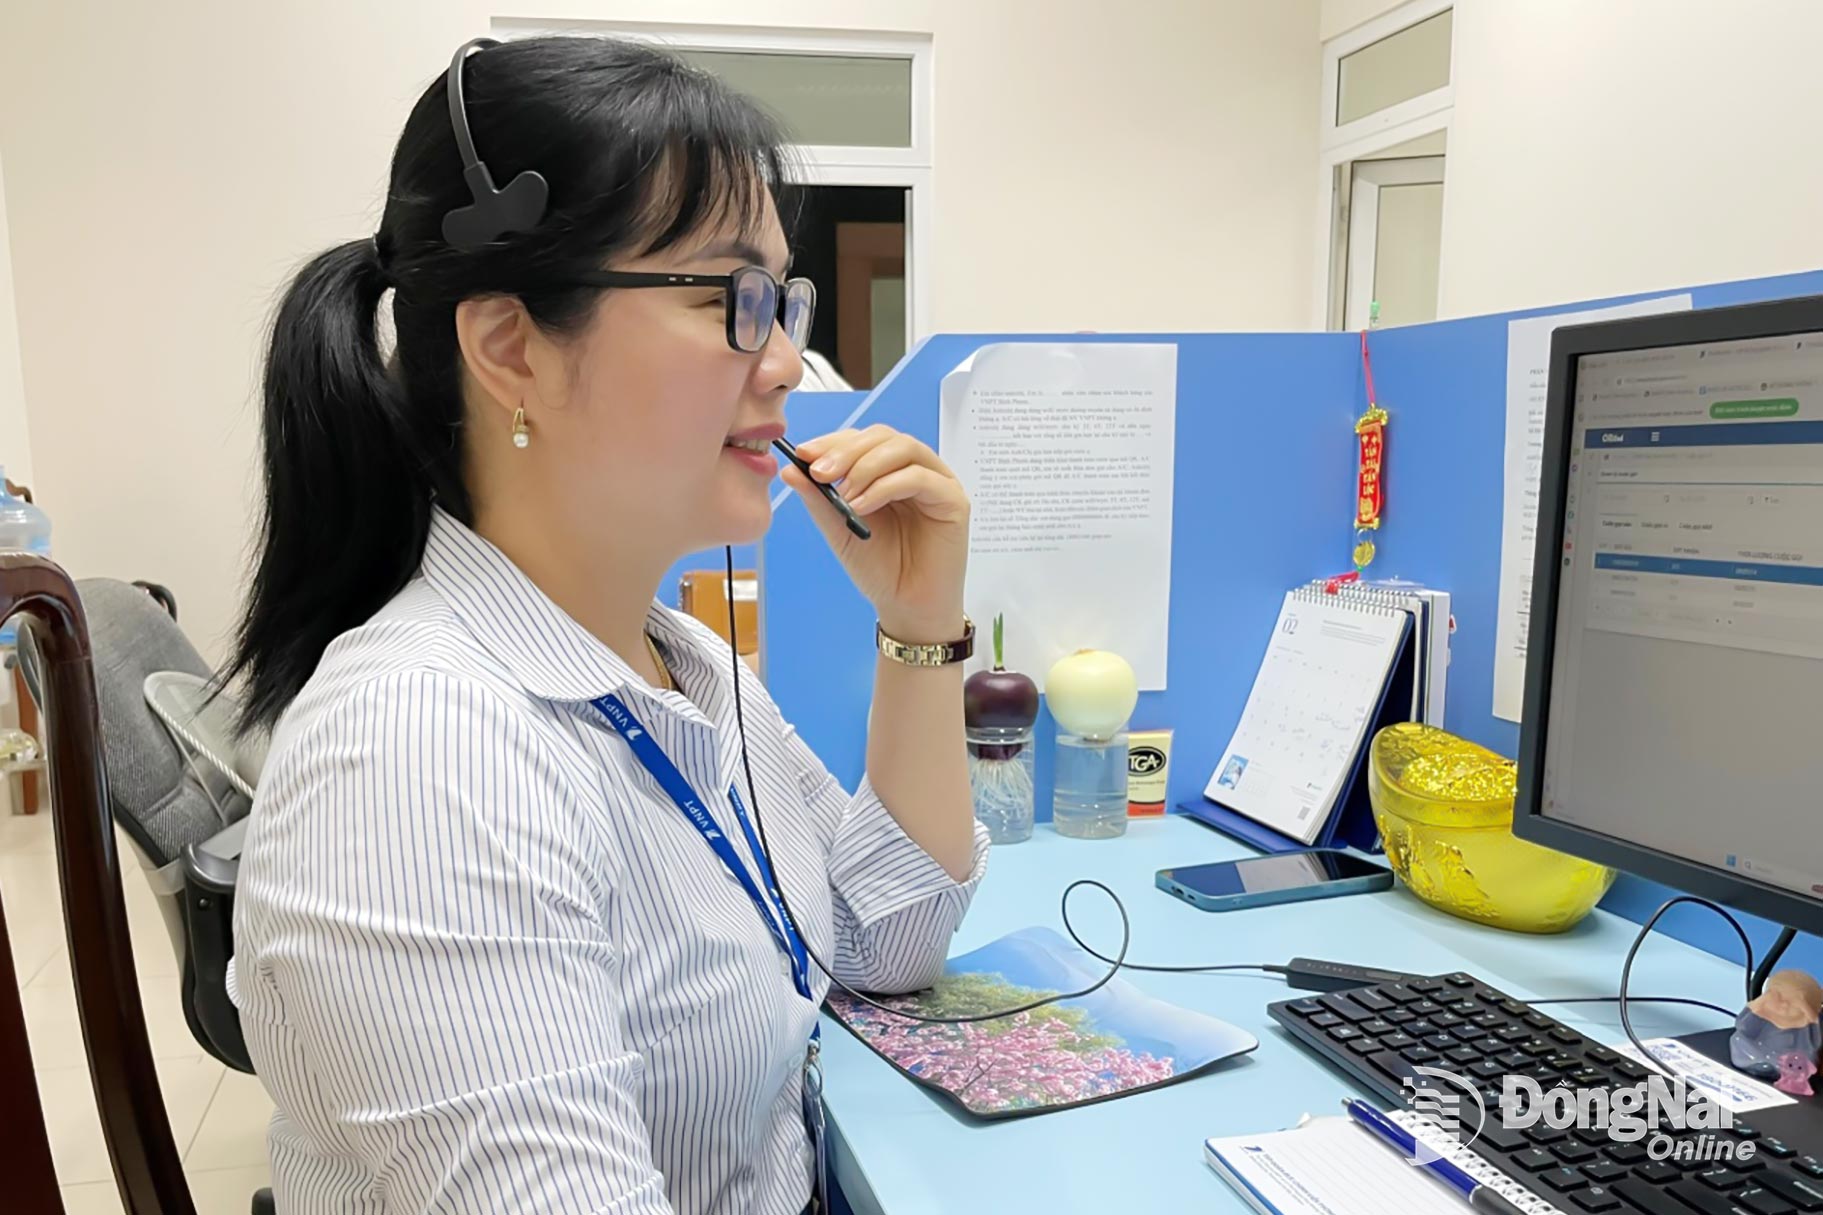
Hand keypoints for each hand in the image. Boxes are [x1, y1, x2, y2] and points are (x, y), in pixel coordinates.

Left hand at [783, 425, 968, 641]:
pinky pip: (919, 478)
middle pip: (883, 437)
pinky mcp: (953, 500)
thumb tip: (790, 468)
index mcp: (888, 472)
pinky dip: (886, 486)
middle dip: (847, 451)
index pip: (861, 440)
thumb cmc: (880, 568)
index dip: (832, 442)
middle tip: (820, 472)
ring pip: (903, 448)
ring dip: (866, 466)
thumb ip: (819, 499)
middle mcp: (914, 470)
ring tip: (843, 494)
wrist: (907, 607)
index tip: (803, 454)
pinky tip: (862, 506)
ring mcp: (937, 482)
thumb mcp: (839, 530)